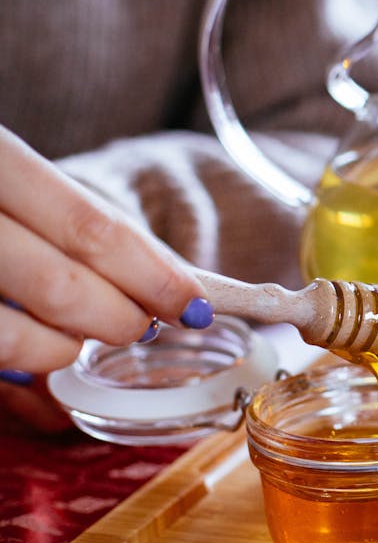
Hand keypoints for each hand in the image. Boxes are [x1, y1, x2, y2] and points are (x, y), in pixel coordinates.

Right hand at [1, 124, 209, 428]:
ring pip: (14, 336)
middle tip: (140, 326)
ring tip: (75, 336)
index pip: (90, 226)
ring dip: (62, 348)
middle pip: (58, 284)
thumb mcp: (18, 182)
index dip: (152, 274)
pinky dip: (21, 361)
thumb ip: (79, 223)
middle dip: (116, 317)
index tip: (194, 305)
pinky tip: (34, 345)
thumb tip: (173, 280)